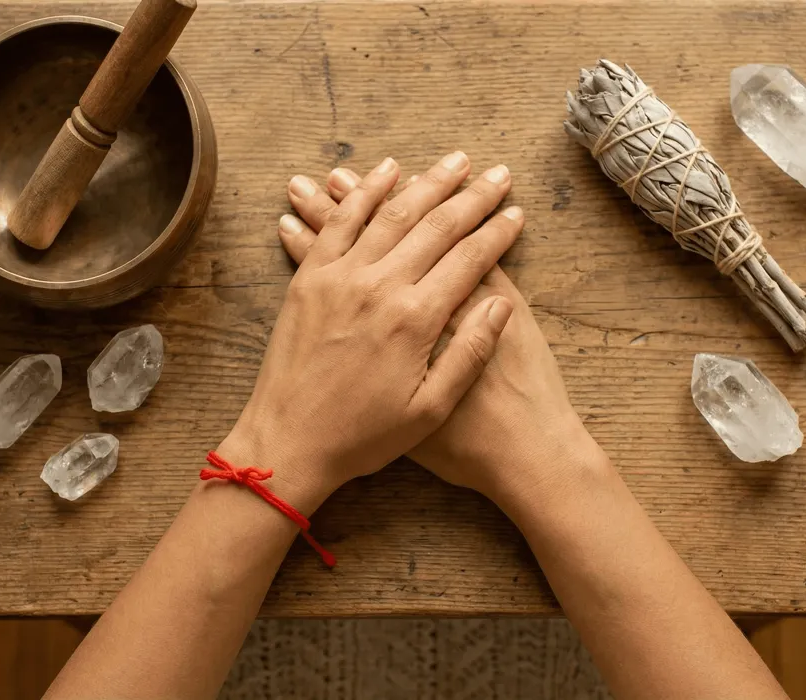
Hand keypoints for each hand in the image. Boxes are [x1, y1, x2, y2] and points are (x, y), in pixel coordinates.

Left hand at [278, 159, 601, 505]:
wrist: (289, 443)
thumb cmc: (364, 436)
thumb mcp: (431, 409)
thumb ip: (469, 354)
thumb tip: (499, 306)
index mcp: (416, 318)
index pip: (469, 257)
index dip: (497, 230)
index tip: (516, 210)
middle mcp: (379, 286)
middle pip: (434, 224)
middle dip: (470, 195)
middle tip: (494, 171)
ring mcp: (340, 278)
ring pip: (389, 212)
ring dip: (423, 181)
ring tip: (451, 161)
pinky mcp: (309, 281)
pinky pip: (340, 224)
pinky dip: (362, 193)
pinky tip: (382, 173)